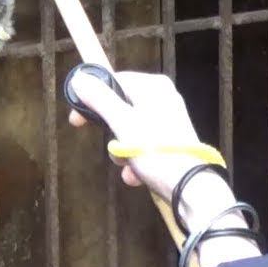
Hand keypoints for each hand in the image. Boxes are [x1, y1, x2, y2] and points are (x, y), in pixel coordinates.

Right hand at [66, 70, 206, 199]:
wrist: (190, 187)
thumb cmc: (155, 150)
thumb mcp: (121, 122)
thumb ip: (99, 98)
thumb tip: (78, 78)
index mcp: (153, 86)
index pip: (113, 82)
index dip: (91, 100)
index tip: (76, 120)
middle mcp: (163, 98)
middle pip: (121, 107)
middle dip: (110, 132)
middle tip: (108, 149)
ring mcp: (169, 120)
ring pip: (130, 129)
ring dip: (122, 150)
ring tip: (127, 164)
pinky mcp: (172, 141)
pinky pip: (144, 144)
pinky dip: (136, 159)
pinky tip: (136, 174)